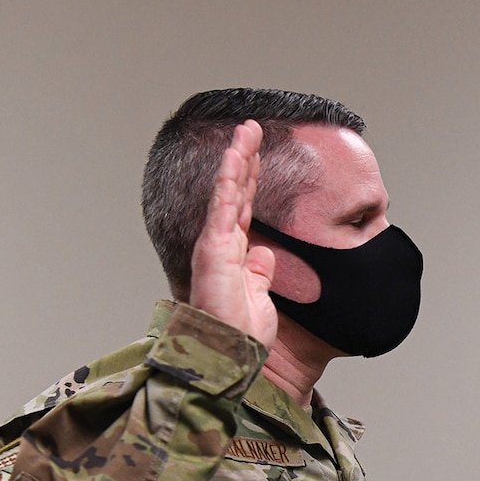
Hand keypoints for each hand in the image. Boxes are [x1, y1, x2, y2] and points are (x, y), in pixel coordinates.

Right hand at [187, 121, 279, 345]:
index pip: (244, 206)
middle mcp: (222, 242)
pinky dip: (230, 179)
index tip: (257, 154)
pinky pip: (224, 205)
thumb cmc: (241, 330)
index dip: (251, 179)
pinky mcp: (214, 247)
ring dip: (237, 158)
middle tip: (251, 129)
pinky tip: (236, 155)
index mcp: (234, 252)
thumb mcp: (259, 295)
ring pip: (228, 191)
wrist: (230, 351)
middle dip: (244, 159)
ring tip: (246, 130)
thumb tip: (264, 253)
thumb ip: (260, 271)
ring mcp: (216, 242)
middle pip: (236, 192)